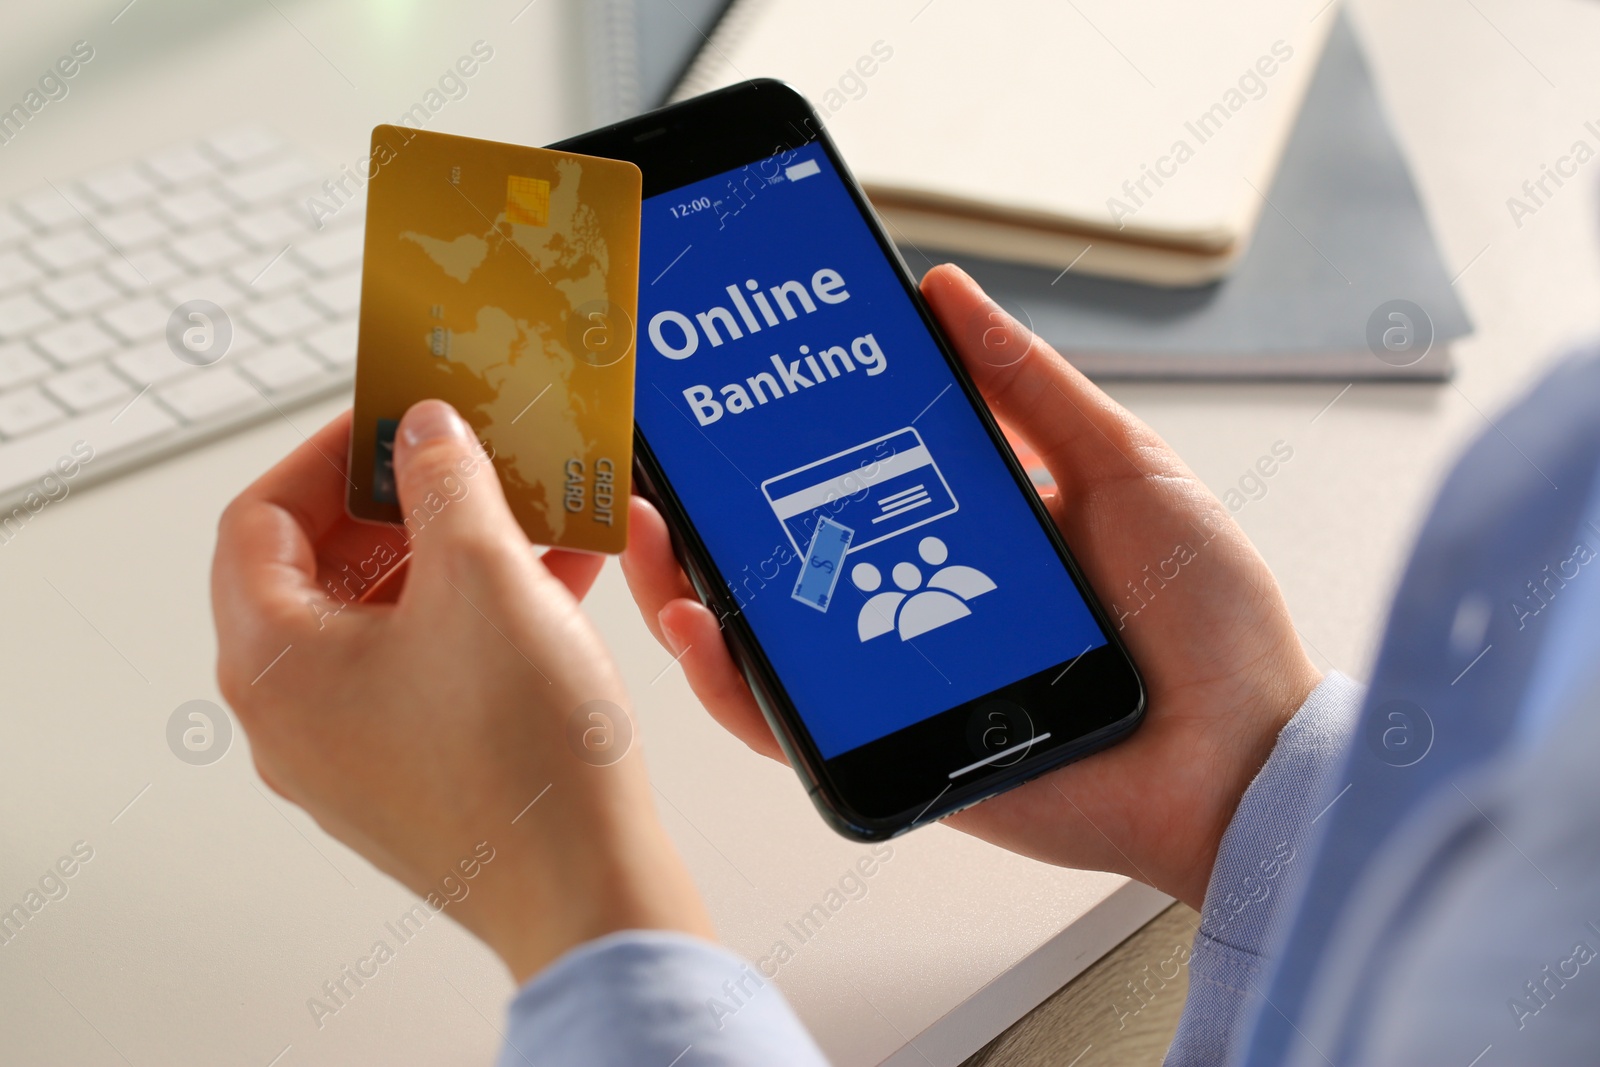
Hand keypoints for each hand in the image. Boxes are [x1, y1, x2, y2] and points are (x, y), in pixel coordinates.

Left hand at [212, 400, 711, 981]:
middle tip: (466, 460)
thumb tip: (423, 432)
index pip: (260, 520)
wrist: (587, 890)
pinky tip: (555, 581)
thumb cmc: (522, 758)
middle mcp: (296, 716)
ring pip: (387, 620)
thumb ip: (446, 482)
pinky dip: (480, 615)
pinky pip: (430, 668)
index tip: (394, 419)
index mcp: (275, 663)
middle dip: (404, 503)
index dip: (327, 454)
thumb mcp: (485, 576)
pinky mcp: (416, 775)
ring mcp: (354, 753)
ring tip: (526, 514)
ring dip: (454, 556)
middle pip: (323, 570)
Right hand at [621, 264, 1321, 909]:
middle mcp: (913, 599)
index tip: (724, 390)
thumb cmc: (1204, 619)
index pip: (843, 475)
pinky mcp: (893, 754)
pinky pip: (791, 729)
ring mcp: (895, 677)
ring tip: (651, 535)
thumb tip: (944, 295)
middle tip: (658, 462)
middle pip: (783, 557)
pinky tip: (702, 630)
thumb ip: (1029, 389)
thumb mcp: (1121, 467)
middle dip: (705, 512)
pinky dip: (733, 685)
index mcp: (962, 529)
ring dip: (689, 586)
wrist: (1242, 756)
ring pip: (765, 638)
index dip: (776, 439)